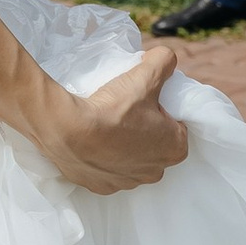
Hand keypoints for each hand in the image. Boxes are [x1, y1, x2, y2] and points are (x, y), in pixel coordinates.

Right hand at [40, 40, 187, 196]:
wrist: (68, 131)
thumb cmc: (114, 109)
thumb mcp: (145, 75)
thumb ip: (164, 61)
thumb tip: (166, 58)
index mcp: (174, 149)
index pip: (177, 126)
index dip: (163, 111)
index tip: (146, 100)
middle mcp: (154, 172)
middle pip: (154, 145)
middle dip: (145, 130)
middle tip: (126, 110)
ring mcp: (127, 183)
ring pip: (131, 160)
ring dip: (124, 146)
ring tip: (107, 123)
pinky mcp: (101, 187)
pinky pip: (107, 170)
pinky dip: (102, 157)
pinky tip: (93, 141)